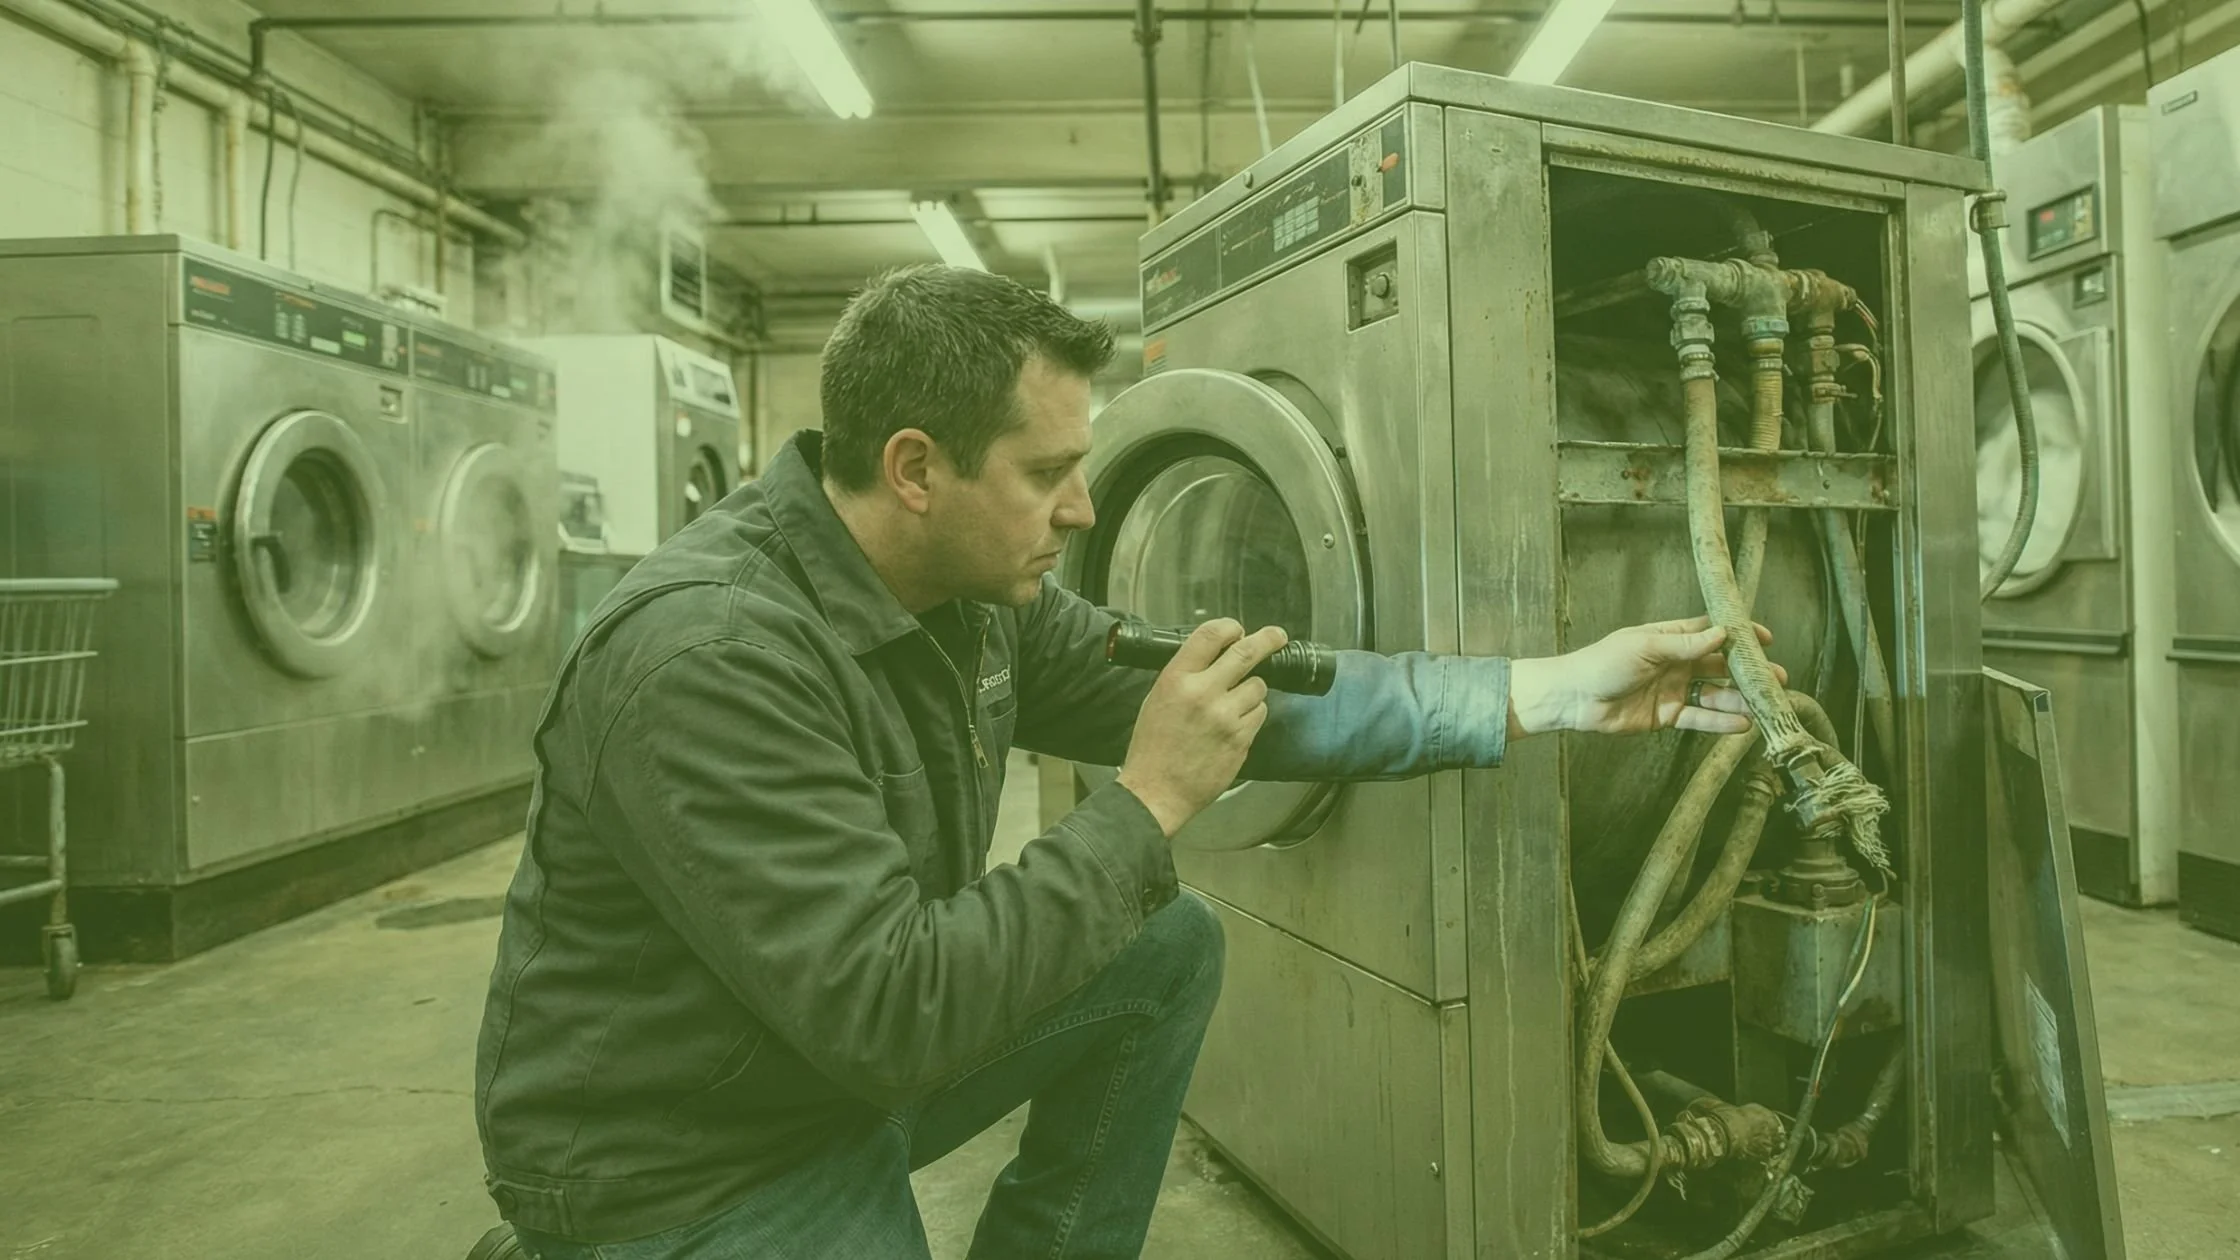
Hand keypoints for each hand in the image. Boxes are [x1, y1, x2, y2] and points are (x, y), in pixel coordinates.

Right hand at [1117, 619, 1288, 836]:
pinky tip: (1233, 727)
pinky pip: (1259, 714)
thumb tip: (1215, 657)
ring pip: (1258, 687)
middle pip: (1247, 653)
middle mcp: (1203, 693)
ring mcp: (1225, 717)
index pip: (1210, 636)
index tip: (1238, 629)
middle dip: (1268, 640)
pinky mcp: (1241, 739)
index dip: (1230, 627)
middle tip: (1277, 636)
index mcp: (1176, 680)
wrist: (1157, 791)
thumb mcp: (1157, 699)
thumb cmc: (1153, 747)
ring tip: (1232, 706)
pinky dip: (1251, 716)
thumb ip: (1186, 675)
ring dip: (1251, 691)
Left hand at [1507, 615, 1785, 737]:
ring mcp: (1674, 690)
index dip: (1739, 635)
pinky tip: (1742, 724)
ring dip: (1739, 699)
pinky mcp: (1667, 716)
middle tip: (1777, 678)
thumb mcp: (1645, 647)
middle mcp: (1676, 663)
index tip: (1766, 639)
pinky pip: (1699, 718)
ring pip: (1714, 694)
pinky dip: (1720, 722)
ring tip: (1765, 705)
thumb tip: (1722, 635)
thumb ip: (1685, 645)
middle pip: (1720, 666)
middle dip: (1748, 672)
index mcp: (1669, 638)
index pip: (1711, 632)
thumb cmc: (1603, 663)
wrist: (1574, 698)